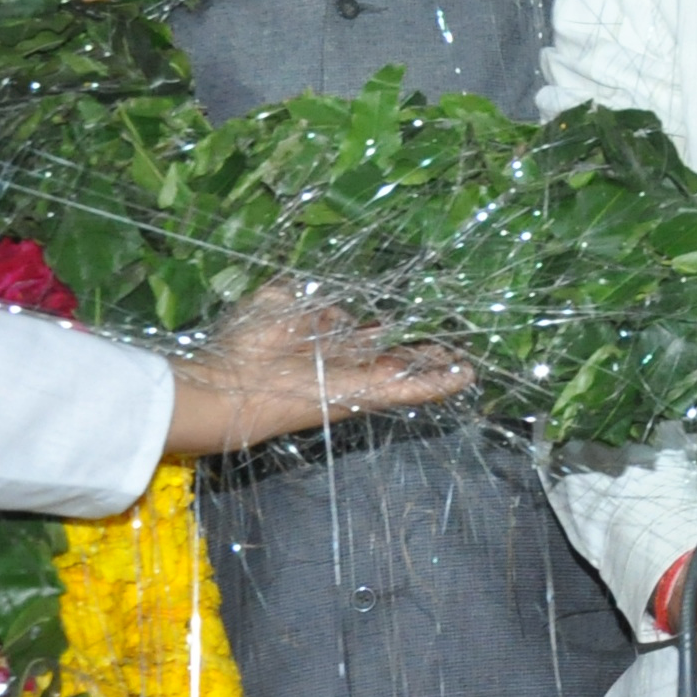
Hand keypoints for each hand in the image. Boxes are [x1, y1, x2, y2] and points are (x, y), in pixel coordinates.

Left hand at [158, 279, 470, 456]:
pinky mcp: (364, 395)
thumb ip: (312, 303)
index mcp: (321, 341)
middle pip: (391, 356)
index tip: (413, 319)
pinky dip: (436, 384)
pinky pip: (406, 390)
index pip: (364, 335)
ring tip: (466, 363)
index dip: (389, 328)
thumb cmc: (245, 341)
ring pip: (405, 373)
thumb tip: (342, 314)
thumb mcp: (277, 301)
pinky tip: (464, 377)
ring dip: (436, 368)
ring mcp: (357, 380)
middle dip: (420, 351)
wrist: (229, 384)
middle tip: (450, 345)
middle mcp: (342, 362)